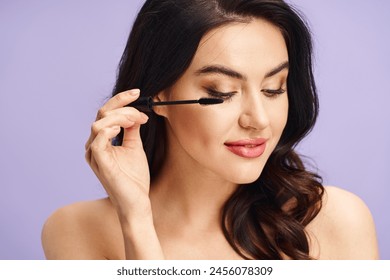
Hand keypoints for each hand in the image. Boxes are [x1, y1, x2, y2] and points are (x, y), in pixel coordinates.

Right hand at [85, 89, 150, 217]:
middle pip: (103, 113)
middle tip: (142, 113)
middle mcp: (94, 145)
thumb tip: (134, 113)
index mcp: (101, 140)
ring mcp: (95, 154)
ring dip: (121, 117)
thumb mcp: (135, 147)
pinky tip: (122, 130)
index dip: (121, 100)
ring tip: (137, 121)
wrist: (136, 201)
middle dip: (124, 107)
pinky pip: (98, 140)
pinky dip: (109, 130)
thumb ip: (131, 130)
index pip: (106, 113)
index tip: (137, 93)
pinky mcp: (100, 162)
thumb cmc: (134, 177)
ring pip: (100, 123)